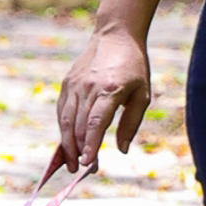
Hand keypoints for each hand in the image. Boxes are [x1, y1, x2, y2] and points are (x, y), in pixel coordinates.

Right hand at [57, 17, 150, 173]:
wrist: (115, 35)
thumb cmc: (133, 67)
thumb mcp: (142, 94)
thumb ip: (131, 123)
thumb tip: (121, 150)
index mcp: (109, 89)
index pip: (95, 123)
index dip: (90, 145)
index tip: (87, 165)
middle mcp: (88, 87)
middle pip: (78, 126)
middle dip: (79, 151)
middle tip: (82, 170)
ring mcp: (74, 85)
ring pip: (66, 121)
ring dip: (67, 144)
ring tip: (72, 163)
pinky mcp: (67, 83)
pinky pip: (62, 111)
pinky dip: (64, 129)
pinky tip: (69, 142)